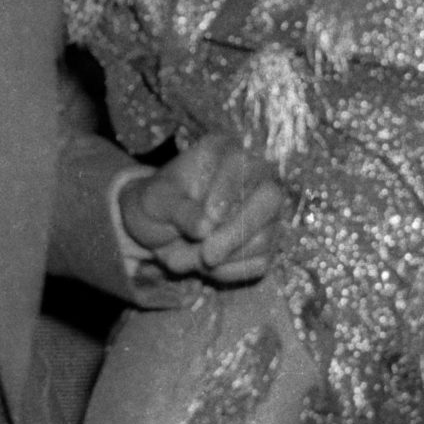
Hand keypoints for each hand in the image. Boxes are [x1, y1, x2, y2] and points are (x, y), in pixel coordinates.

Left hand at [119, 131, 287, 285]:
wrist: (154, 228)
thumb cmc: (156, 203)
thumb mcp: (157, 200)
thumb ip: (180, 209)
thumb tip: (206, 228)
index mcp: (223, 152)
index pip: (243, 164)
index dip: (230, 191)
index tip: (210, 217)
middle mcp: (252, 178)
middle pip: (270, 199)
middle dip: (239, 230)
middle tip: (207, 255)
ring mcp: (262, 213)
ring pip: (264, 237)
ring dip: (223, 257)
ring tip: (180, 259)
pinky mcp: (263, 243)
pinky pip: (259, 262)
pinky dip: (228, 272)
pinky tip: (203, 267)